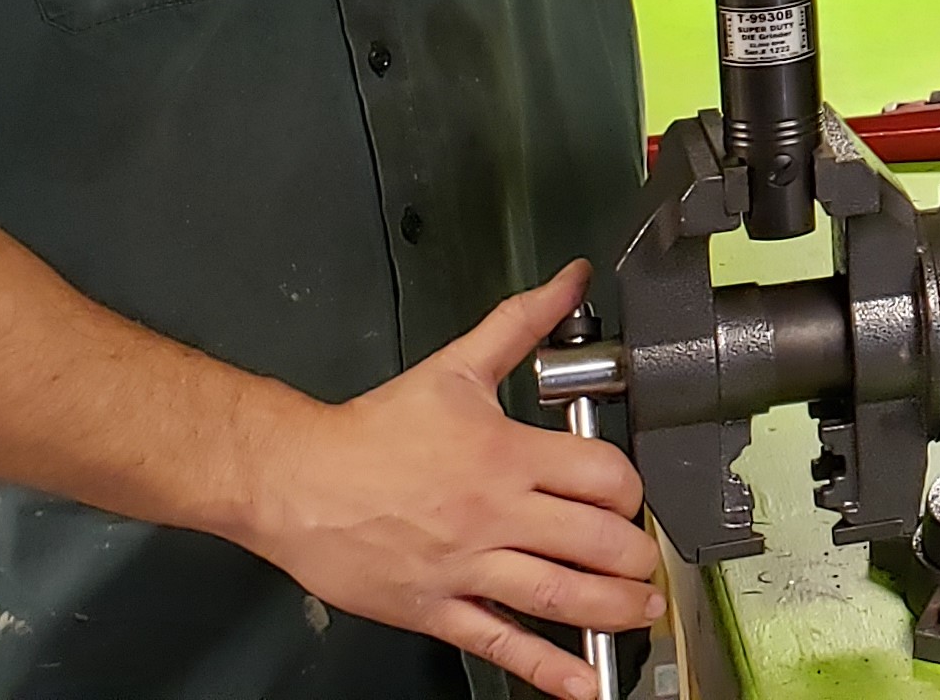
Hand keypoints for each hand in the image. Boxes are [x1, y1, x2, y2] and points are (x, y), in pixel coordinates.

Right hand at [229, 261, 659, 699]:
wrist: (292, 477)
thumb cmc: (370, 431)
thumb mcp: (455, 368)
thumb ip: (519, 324)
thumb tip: (568, 280)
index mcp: (504, 456)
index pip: (599, 477)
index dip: (629, 491)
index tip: (629, 498)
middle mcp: (492, 514)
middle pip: (592, 542)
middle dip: (634, 556)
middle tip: (646, 562)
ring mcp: (465, 566)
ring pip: (557, 595)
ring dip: (612, 610)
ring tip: (642, 612)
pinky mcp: (435, 607)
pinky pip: (499, 642)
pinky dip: (546, 667)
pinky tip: (581, 683)